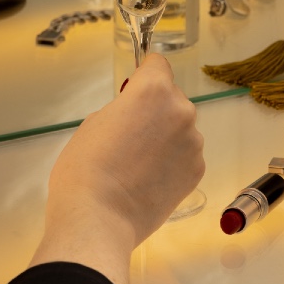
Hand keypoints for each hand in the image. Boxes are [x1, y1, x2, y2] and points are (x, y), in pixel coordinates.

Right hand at [30, 54, 204, 283]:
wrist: (99, 219)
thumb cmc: (86, 169)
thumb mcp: (95, 122)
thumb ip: (123, 108)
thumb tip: (135, 115)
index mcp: (152, 90)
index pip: (157, 64)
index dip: (144, 74)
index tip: (137, 84)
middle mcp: (180, 110)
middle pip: (171, 97)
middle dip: (154, 109)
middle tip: (130, 133)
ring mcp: (193, 142)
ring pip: (180, 127)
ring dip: (166, 136)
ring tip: (138, 161)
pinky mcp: (197, 170)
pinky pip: (185, 153)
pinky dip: (172, 160)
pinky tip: (149, 178)